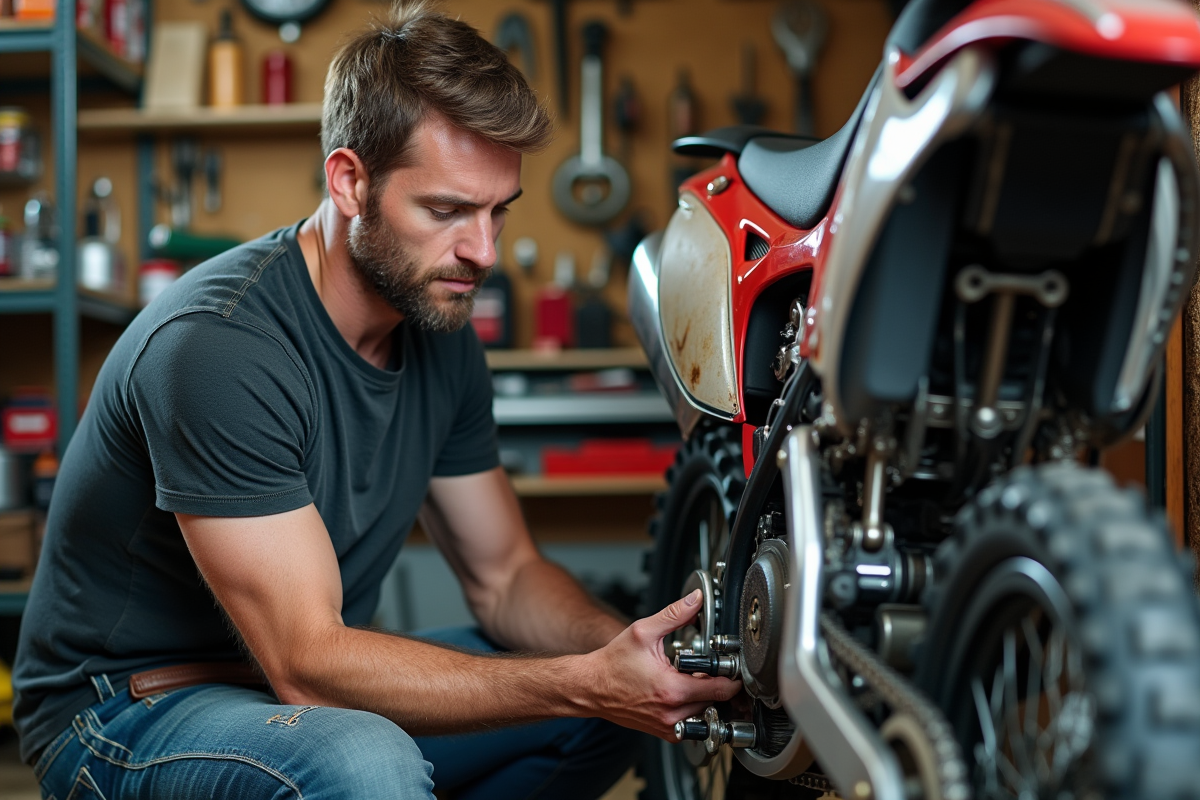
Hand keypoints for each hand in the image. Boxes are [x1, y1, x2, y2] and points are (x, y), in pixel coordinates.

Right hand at [580, 589, 740, 739]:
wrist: (591, 687)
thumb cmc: (613, 663)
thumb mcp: (643, 632)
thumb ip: (674, 614)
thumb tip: (694, 600)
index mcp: (672, 690)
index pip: (722, 690)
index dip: (732, 677)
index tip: (730, 666)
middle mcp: (672, 714)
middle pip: (716, 702)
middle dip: (717, 684)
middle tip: (708, 668)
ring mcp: (668, 726)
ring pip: (705, 714)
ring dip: (706, 698)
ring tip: (693, 680)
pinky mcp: (664, 732)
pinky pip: (691, 724)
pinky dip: (693, 710)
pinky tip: (682, 693)